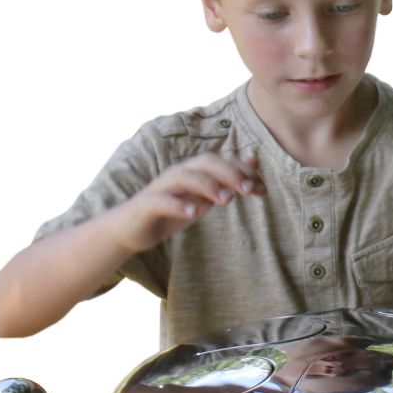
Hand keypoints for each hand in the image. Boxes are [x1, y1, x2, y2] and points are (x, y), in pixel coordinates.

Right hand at [114, 151, 265, 252]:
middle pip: (205, 162)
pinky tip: (193, 212)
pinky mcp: (146, 204)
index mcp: (192, 172)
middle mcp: (177, 174)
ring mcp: (161, 187)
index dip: (242, 170)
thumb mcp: (202, 200)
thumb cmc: (169, 213)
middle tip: (249, 190)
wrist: (130, 230)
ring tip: (226, 200)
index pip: (220, 161)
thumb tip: (252, 169)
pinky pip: (162, 200)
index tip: (262, 186)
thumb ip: (224, 185)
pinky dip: (178, 204)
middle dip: (229, 173)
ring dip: (207, 185)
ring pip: (184, 176)